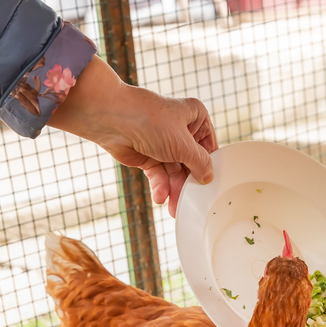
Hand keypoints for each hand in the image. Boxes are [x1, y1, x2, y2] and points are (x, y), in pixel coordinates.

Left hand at [48, 56, 216, 216]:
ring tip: (174, 208)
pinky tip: (160, 197)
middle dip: (189, 184)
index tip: (212, 187)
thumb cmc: (151, 121)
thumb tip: (209, 177)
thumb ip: (200, 163)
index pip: (209, 147)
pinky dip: (160, 186)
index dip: (210, 166)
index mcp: (196, 118)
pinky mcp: (148, 156)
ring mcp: (163, 144)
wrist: (113, 120)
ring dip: (174, 190)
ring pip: (175, 172)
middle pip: (191, 163)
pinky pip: (159, 175)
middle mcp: (181, 130)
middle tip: (192, 205)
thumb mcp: (183, 144)